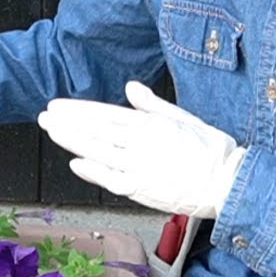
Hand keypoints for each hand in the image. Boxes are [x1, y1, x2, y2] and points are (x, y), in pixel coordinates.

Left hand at [37, 81, 245, 218]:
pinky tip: (75, 163)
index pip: (105, 113)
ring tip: (52, 132)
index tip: (59, 106)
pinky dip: (92, 171)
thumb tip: (131, 87)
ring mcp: (140, 166)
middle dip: (67, 122)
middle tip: (45, 116)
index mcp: (150, 123)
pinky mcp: (143, 189)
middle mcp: (141, 142)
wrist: (229, 182)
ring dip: (72, 141)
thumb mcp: (183, 116)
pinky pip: (111, 179)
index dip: (78, 109)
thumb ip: (153, 104)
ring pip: (98, 151)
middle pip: (96, 130)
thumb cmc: (212, 150)